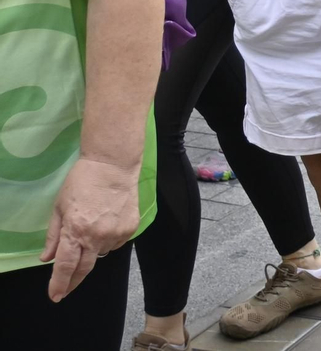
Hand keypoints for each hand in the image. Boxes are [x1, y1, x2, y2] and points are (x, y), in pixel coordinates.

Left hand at [41, 156, 142, 300]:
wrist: (113, 166)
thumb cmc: (81, 182)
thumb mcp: (60, 208)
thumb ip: (54, 236)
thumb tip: (47, 259)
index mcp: (76, 231)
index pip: (66, 266)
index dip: (59, 284)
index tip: (55, 296)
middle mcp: (97, 236)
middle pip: (84, 269)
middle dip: (73, 282)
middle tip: (65, 290)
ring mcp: (116, 234)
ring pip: (100, 255)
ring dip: (91, 253)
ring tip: (89, 234)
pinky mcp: (131, 229)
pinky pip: (115, 244)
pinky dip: (106, 242)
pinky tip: (104, 226)